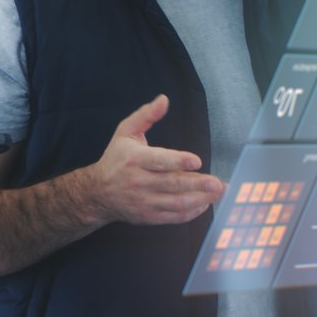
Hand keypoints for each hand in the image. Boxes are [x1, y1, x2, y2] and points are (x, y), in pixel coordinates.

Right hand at [73, 95, 223, 226]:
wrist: (97, 193)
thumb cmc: (115, 159)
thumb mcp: (125, 131)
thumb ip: (146, 115)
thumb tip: (164, 99)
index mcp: (134, 159)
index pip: (158, 161)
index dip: (178, 162)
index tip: (196, 161)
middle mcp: (139, 182)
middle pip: (172, 184)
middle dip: (197, 184)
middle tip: (217, 183)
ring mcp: (144, 201)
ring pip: (176, 203)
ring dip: (200, 199)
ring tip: (218, 192)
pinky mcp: (148, 216)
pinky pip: (174, 217)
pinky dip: (192, 212)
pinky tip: (205, 203)